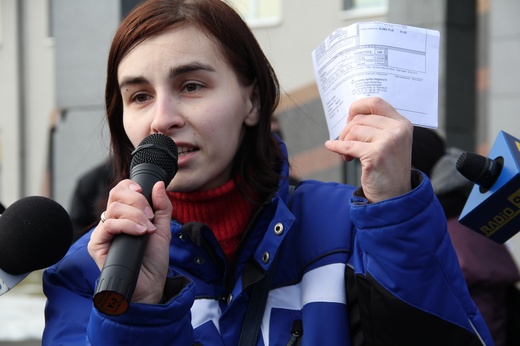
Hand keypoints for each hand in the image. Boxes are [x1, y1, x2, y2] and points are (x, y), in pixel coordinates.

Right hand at [88, 179, 172, 303]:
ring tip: (148, 229)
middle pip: (115, 195)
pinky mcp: (97, 246)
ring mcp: (103, 234)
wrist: (150, 285)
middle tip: (150, 216)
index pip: (119, 191)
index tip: (142, 191)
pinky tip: (140, 232)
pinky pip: (108, 226)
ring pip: (113, 209)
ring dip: (135, 215)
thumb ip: (162, 207)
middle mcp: (110, 222)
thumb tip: (158, 185)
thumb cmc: (153, 260)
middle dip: (137, 201)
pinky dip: (127, 225)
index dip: (129, 186)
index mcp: (123, 216)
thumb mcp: (163, 229)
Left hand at [325, 97, 412, 202]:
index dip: (357, 108)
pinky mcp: (376, 154)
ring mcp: (389, 141)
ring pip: (354, 131)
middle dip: (347, 131)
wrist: (395, 197)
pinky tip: (331, 147)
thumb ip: (376, 127)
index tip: (349, 120)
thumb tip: (351, 116)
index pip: (375, 102)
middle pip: (360, 118)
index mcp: (402, 123)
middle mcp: (398, 130)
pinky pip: (348, 145)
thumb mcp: (389, 143)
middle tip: (346, 144)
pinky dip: (337, 147)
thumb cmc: (388, 170)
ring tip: (348, 155)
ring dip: (345, 142)